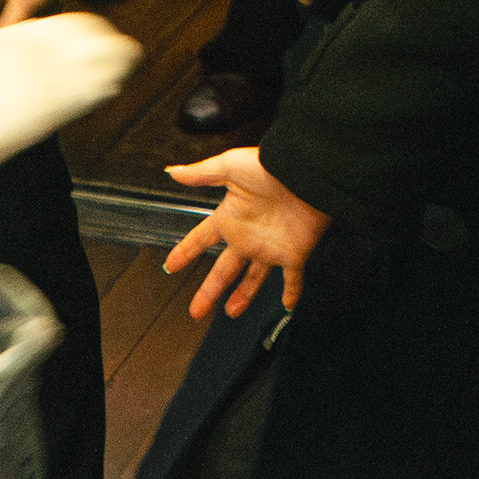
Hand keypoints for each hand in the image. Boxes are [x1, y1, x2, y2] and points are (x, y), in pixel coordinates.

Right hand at [160, 144, 328, 321]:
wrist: (307, 173)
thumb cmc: (270, 166)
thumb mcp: (229, 166)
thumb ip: (201, 174)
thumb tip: (173, 172)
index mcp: (230, 217)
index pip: (201, 239)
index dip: (186, 252)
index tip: (171, 266)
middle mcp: (248, 236)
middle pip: (224, 270)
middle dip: (209, 290)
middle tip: (196, 311)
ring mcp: (270, 247)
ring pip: (254, 279)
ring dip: (243, 297)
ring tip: (232, 312)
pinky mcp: (293, 253)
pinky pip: (293, 278)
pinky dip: (292, 292)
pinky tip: (288, 306)